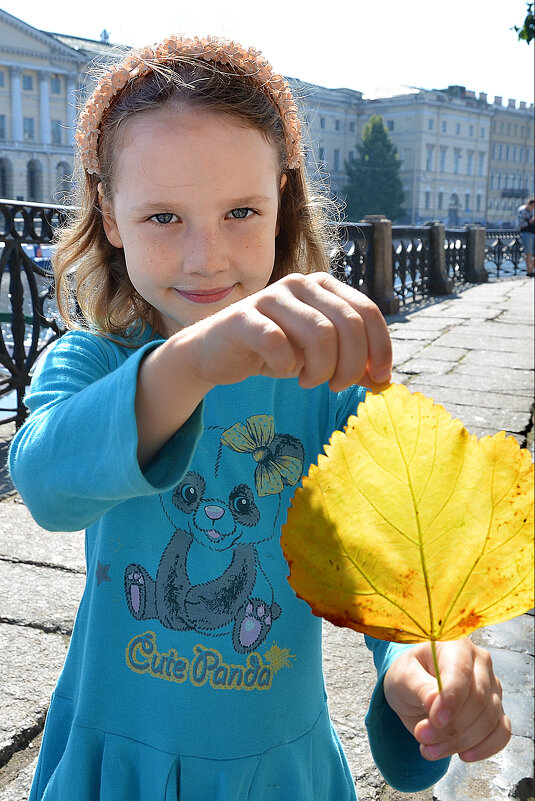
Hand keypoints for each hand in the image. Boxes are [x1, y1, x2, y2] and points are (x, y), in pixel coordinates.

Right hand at [136, 272, 390, 465]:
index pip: (368, 312)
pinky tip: (283, 370)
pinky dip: (287, 365)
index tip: (379, 380)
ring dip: (322, 369)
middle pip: (349, 324)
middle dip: (352, 365)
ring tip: (310, 381)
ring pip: (320, 334)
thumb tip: (385, 383)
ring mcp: (271, 297)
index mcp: (324, 286)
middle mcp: (300, 283)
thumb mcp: (318, 357)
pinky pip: (279, 343)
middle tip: (337, 386)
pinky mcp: (243, 317)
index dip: (381, 349)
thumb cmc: (272, 352)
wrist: (215, 353)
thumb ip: (351, 364)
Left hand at [383, 639, 510, 761]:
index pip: (460, 671)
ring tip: (429, 748)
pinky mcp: (496, 710)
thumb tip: (435, 703)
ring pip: (489, 720)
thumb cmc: (408, 675)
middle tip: (421, 735)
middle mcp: (479, 661)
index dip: (451, 699)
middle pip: (477, 700)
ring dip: (459, 741)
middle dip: (449, 726)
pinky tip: (462, 754)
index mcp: (454, 644)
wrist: (413, 688)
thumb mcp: (401, 677)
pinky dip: (485, 748)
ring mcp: (491, 686)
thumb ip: (418, 687)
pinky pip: (502, 732)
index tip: (434, 720)